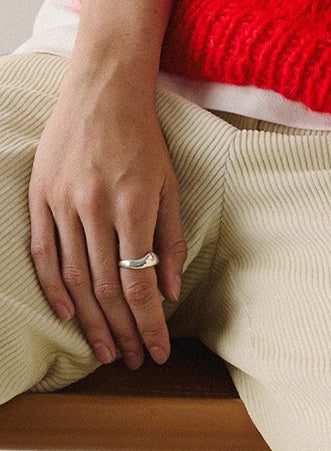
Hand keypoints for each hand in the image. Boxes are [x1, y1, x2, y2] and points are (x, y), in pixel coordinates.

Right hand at [27, 65, 186, 368]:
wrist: (103, 89)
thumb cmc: (144, 137)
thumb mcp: (171, 184)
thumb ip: (171, 239)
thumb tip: (169, 291)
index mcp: (132, 204)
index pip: (138, 282)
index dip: (148, 323)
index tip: (158, 350)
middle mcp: (94, 207)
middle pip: (105, 288)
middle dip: (122, 330)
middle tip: (133, 360)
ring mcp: (62, 202)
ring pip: (74, 278)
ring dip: (90, 321)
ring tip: (105, 351)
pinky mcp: (40, 195)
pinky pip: (43, 252)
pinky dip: (53, 288)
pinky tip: (68, 316)